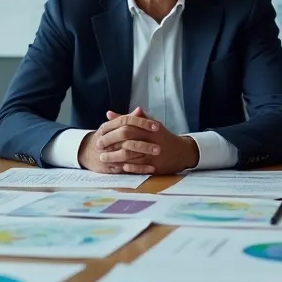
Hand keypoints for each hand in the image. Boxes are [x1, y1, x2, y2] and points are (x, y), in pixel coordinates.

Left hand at [80, 108, 198, 174]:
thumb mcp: (148, 124)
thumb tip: (109, 114)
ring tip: (104, 158)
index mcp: (150, 128)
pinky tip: (121, 166)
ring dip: (116, 157)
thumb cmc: (161, 136)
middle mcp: (152, 140)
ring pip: (132, 155)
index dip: (113, 131)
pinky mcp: (157, 166)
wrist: (182, 152)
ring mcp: (155, 154)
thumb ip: (129, 119)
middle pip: (128, 141)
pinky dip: (130, 167)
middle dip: (112, 144)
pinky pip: (141, 167)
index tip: (101, 134)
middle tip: (99, 147)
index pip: (129, 127)